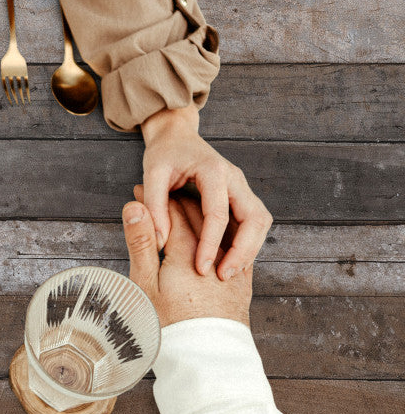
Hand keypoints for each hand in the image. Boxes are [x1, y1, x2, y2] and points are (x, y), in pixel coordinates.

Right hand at [123, 192, 250, 327]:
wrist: (205, 359)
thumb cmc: (168, 324)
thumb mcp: (146, 284)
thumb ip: (142, 242)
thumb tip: (135, 207)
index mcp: (187, 251)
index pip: (172, 212)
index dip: (154, 198)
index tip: (140, 191)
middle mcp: (214, 253)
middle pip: (196, 216)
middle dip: (175, 201)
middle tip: (157, 194)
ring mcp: (231, 268)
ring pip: (218, 229)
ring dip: (199, 216)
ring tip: (183, 209)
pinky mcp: (242, 284)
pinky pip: (236, 248)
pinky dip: (223, 236)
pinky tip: (215, 236)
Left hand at [141, 104, 271, 280]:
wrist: (176, 137)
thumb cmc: (163, 155)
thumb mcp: (152, 175)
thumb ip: (154, 205)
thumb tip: (159, 240)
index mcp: (214, 171)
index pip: (219, 213)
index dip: (211, 243)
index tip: (201, 267)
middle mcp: (235, 178)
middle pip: (255, 218)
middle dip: (244, 250)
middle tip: (225, 276)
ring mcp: (242, 187)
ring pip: (260, 221)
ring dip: (250, 248)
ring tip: (229, 273)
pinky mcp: (241, 196)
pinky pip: (253, 222)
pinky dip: (247, 242)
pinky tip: (232, 261)